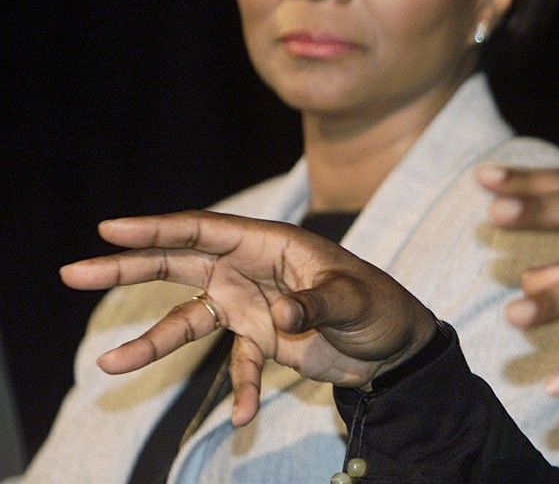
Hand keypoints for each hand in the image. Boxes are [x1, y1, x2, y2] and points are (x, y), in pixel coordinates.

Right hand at [60, 211, 436, 425]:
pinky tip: (241, 418)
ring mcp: (252, 305)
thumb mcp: (354, 301)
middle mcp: (252, 270)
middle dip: (128, 268)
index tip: (110, 229)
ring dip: (154, 342)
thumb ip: (315, 303)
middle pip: (180, 266)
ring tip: (112, 366)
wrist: (397, 347)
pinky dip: (235, 389)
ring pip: (189, 319)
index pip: (205, 231)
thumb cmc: (380, 308)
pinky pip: (234, 366)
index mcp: (271, 245)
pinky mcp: (262, 340)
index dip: (158, 228)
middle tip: (74, 272)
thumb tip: (279, 314)